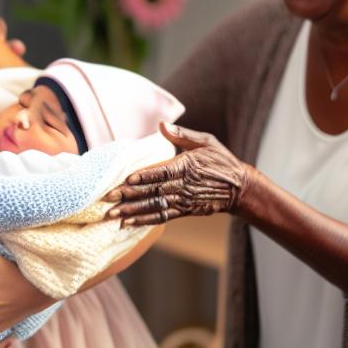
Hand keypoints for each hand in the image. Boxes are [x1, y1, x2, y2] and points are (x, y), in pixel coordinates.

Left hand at [103, 124, 248, 226]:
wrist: (240, 188)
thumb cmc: (221, 161)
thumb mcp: (206, 141)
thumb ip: (183, 134)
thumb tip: (162, 124)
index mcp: (187, 166)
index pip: (161, 172)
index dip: (143, 177)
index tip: (126, 180)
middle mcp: (183, 185)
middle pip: (152, 191)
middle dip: (129, 196)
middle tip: (107, 199)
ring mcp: (183, 200)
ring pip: (154, 206)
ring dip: (132, 211)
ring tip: (112, 215)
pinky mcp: (184, 211)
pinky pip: (162, 217)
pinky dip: (145, 220)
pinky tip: (128, 223)